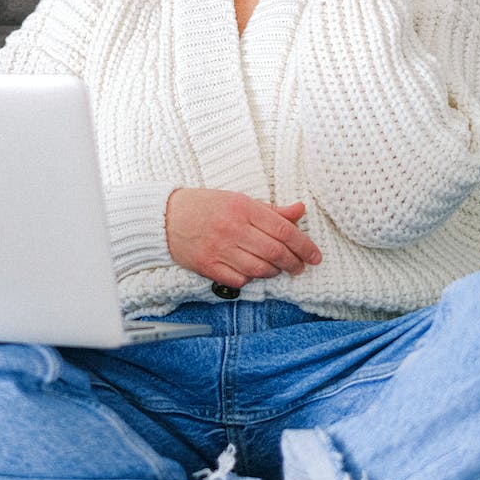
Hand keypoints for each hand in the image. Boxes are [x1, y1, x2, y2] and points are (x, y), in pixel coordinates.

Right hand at [165, 188, 321, 291]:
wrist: (165, 217)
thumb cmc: (205, 206)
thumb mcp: (239, 200)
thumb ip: (271, 210)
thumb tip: (300, 211)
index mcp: (243, 207)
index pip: (283, 230)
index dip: (304, 246)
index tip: (315, 256)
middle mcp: (232, 228)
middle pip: (275, 252)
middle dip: (294, 263)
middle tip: (300, 267)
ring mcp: (219, 249)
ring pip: (260, 269)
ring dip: (274, 272)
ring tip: (278, 269)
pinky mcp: (208, 266)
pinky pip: (240, 280)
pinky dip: (251, 279)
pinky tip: (252, 272)